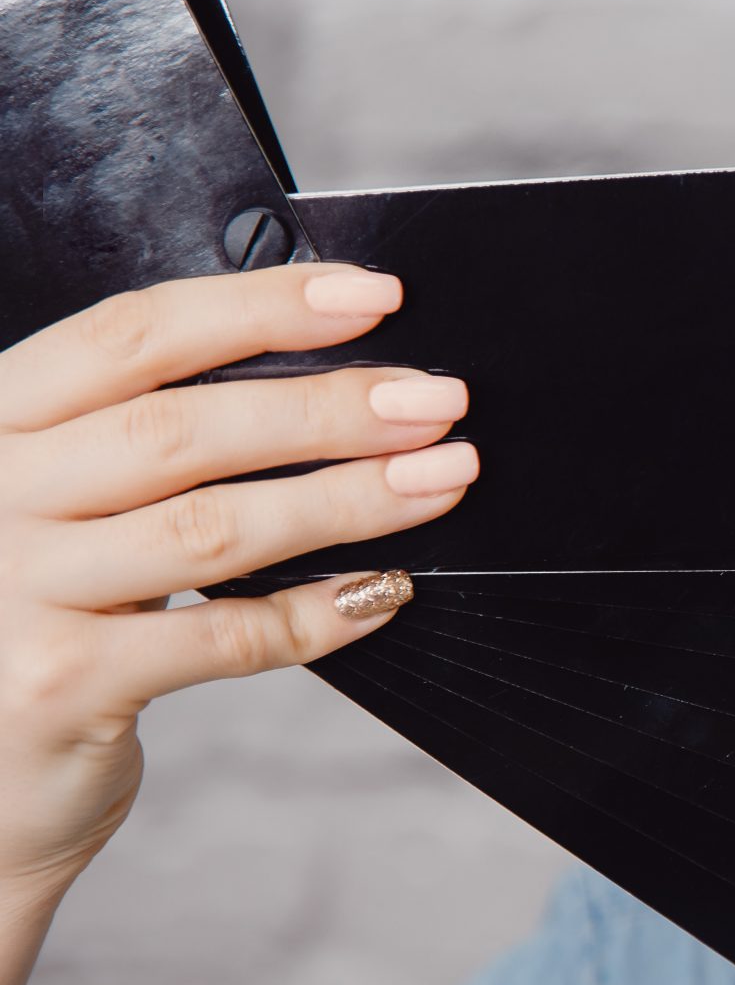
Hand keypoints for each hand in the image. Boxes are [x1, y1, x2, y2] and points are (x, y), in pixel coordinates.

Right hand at [0, 263, 477, 922]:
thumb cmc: (30, 627)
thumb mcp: (56, 510)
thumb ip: (140, 447)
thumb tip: (328, 386)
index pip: (131, 336)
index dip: (259, 308)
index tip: (371, 298)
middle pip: (182, 426)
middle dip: (328, 407)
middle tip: (436, 402)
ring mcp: (13, 592)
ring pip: (214, 526)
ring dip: (348, 498)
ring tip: (441, 478)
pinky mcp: (57, 685)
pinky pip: (223, 635)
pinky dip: (317, 612)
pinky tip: (382, 592)